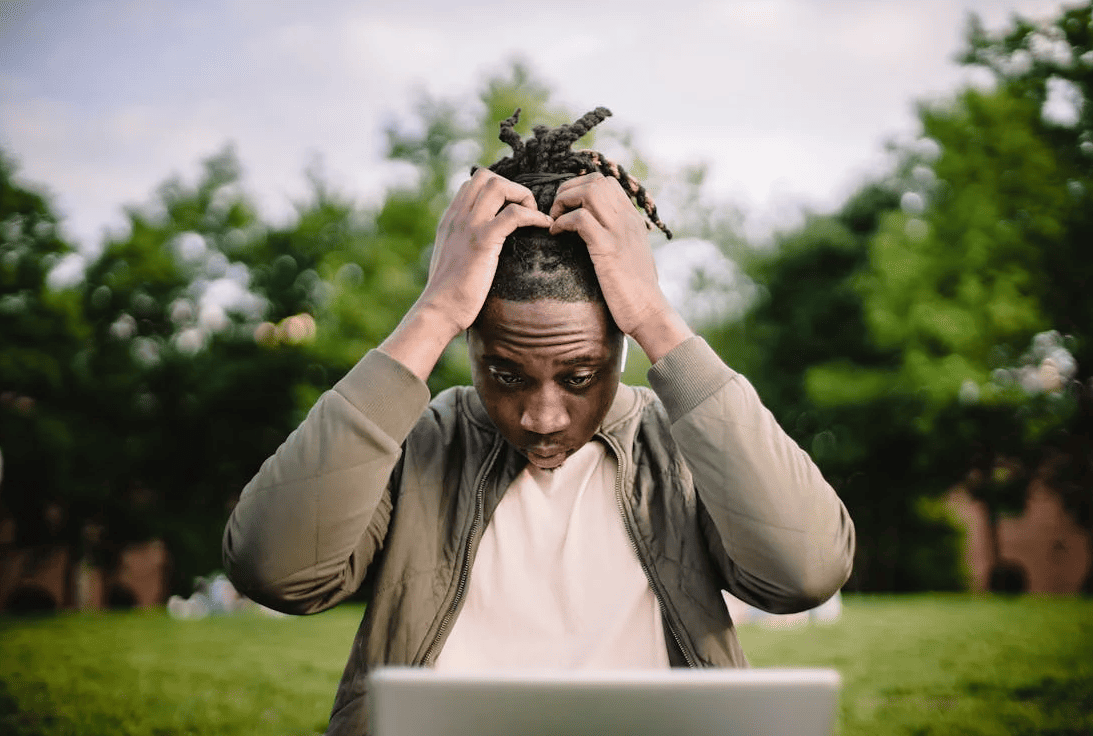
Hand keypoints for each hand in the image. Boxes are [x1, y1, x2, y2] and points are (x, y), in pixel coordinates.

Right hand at [379, 169, 552, 380]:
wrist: (439, 310)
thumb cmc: (448, 294)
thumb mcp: (452, 260)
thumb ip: (462, 244)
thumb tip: (479, 247)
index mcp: (450, 220)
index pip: (472, 183)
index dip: (497, 189)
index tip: (512, 209)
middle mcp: (457, 217)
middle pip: (486, 177)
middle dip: (511, 187)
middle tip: (525, 211)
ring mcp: (469, 227)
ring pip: (499, 186)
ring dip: (523, 196)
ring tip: (534, 216)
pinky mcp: (482, 241)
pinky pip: (514, 214)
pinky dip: (534, 215)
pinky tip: (544, 226)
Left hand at [549, 173, 692, 361]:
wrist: (649, 312)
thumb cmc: (635, 291)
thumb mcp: (629, 256)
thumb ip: (617, 238)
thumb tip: (595, 234)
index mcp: (632, 219)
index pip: (606, 182)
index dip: (580, 187)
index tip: (567, 207)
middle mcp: (627, 219)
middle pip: (595, 180)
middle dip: (568, 190)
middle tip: (556, 212)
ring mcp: (619, 231)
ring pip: (589, 191)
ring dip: (564, 201)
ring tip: (555, 220)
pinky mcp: (608, 248)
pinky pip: (580, 219)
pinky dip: (562, 222)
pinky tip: (556, 234)